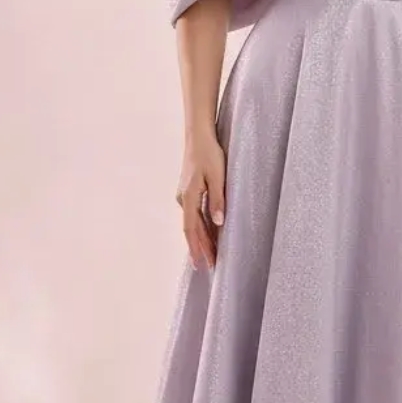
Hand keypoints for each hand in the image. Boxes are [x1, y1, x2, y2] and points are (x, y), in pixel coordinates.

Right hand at [177, 133, 225, 270]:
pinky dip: (201, 226)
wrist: (198, 136)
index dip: (196, 247)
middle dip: (201, 248)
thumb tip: (218, 223)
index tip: (201, 263)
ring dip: (201, 238)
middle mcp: (183, 198)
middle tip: (209, 266)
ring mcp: (185, 195)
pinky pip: (195, 214)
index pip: (191, 229)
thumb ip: (218, 200)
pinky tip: (208, 234)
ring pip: (193, 222)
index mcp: (189, 197)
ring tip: (210, 255)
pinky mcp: (190, 191)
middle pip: (192, 229)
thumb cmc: (209, 153)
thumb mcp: (218, 176)